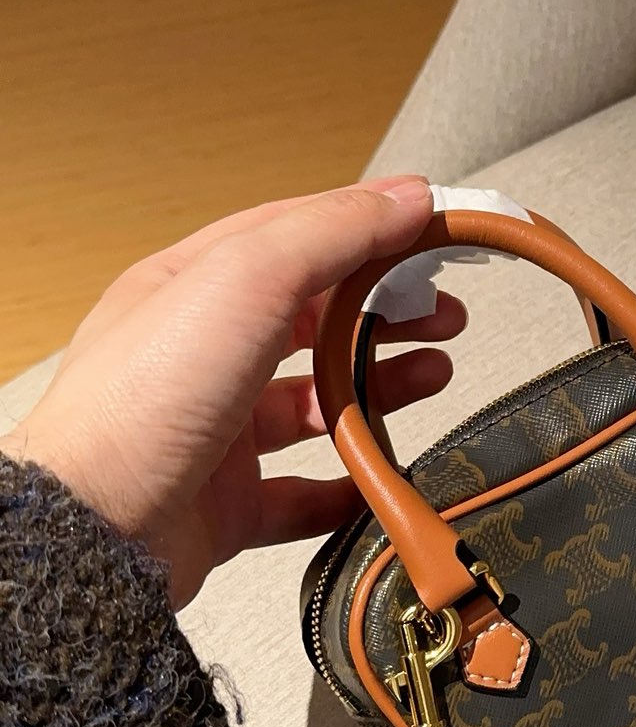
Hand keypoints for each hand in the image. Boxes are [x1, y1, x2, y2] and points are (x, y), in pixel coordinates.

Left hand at [1, 177, 460, 607]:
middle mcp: (203, 354)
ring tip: (437, 377)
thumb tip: (409, 197)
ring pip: (315, 402)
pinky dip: (351, 485)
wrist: (96, 530)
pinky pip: (304, 493)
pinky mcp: (227, 505)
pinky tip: (386, 476)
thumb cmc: (148, 396)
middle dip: (387, 309)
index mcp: (194, 285)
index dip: (371, 225)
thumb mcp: (245, 279)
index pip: (297, 236)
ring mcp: (216, 431)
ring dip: (380, 387)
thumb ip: (333, 232)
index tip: (439, 226)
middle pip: (314, 318)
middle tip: (448, 314)